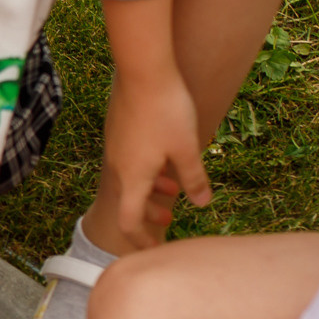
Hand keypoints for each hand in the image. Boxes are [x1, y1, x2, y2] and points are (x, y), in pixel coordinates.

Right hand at [100, 65, 209, 250]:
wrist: (142, 70)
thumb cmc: (166, 110)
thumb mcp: (187, 148)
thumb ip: (194, 179)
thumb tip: (203, 205)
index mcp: (133, 177)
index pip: (129, 222)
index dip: (140, 241)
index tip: (154, 248)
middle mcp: (119, 166)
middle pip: (130, 202)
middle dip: (149, 215)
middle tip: (170, 220)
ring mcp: (115, 147)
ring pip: (132, 179)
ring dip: (151, 188)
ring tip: (174, 186)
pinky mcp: (117, 131)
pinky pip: (130, 161)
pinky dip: (146, 169)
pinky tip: (165, 153)